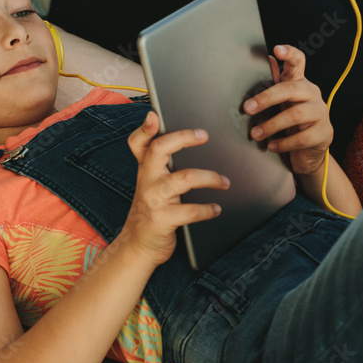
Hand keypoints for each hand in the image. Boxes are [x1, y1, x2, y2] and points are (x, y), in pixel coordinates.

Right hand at [121, 111, 227, 266]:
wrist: (137, 247)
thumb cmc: (150, 211)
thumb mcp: (150, 185)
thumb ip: (161, 165)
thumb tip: (188, 140)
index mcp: (145, 170)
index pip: (138, 144)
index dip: (144, 129)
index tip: (154, 115)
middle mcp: (147, 181)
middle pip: (160, 150)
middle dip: (183, 138)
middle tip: (204, 135)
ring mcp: (154, 200)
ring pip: (183, 178)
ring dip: (209, 178)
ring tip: (224, 182)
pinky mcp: (163, 220)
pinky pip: (190, 211)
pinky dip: (207, 209)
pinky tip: (216, 208)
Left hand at [244, 45, 331, 176]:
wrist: (310, 150)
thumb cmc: (292, 121)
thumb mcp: (282, 102)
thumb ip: (275, 82)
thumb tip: (267, 59)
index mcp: (300, 83)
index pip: (299, 62)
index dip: (289, 53)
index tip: (277, 49)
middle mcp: (313, 94)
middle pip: (290, 89)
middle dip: (266, 98)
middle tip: (247, 108)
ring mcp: (321, 112)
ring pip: (296, 115)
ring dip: (272, 125)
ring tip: (255, 134)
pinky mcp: (324, 132)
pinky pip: (303, 137)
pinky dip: (284, 143)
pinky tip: (272, 146)